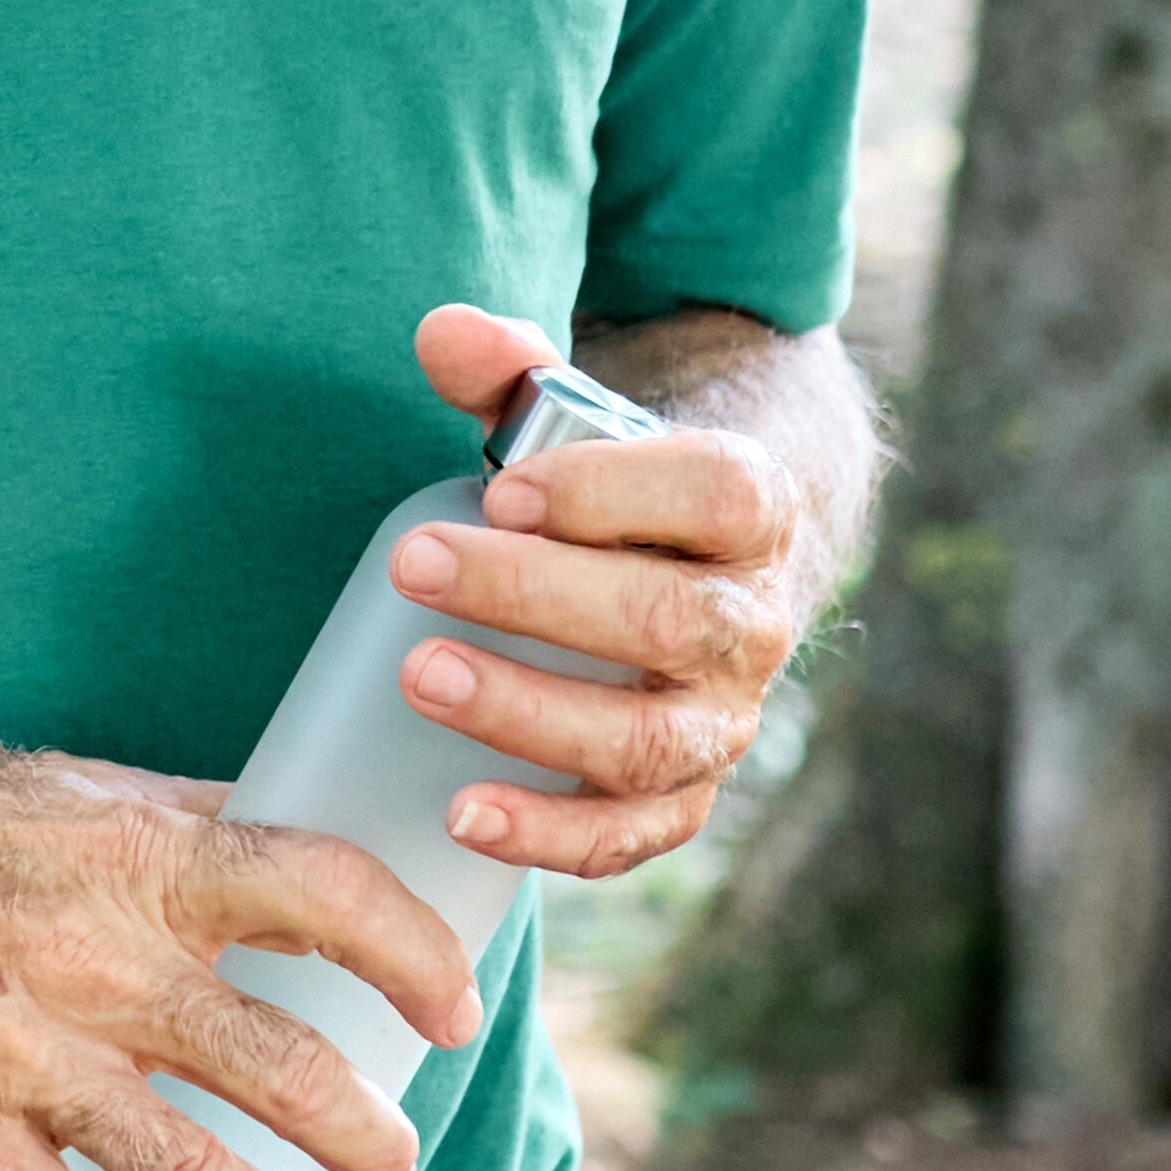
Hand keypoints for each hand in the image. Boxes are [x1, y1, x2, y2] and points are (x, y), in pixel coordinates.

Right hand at [0, 705, 481, 1170]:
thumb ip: (177, 816)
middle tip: (392, 1164)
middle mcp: (88, 956)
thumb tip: (291, 837)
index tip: (455, 1006)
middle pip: (277, 1060)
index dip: (411, 955)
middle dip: (362, 1131)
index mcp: (130, 854)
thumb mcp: (53, 779)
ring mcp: (15, 1051)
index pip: (319, 895)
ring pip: (188, 1165)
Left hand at [389, 305, 840, 880]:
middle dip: (532, 595)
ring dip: (529, 713)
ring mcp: (724, 720)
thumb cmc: (615, 483)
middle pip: (664, 620)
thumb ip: (512, 368)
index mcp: (752, 510)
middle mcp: (754, 622)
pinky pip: (630, 834)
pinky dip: (550, 837)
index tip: (501, 492)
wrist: (695, 567)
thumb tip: (441, 333)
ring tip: (422, 676)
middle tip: (416, 567)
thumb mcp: (577, 412)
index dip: (609, 496)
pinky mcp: (682, 796)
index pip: (711, 496)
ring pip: (647, 739)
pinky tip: (462, 814)